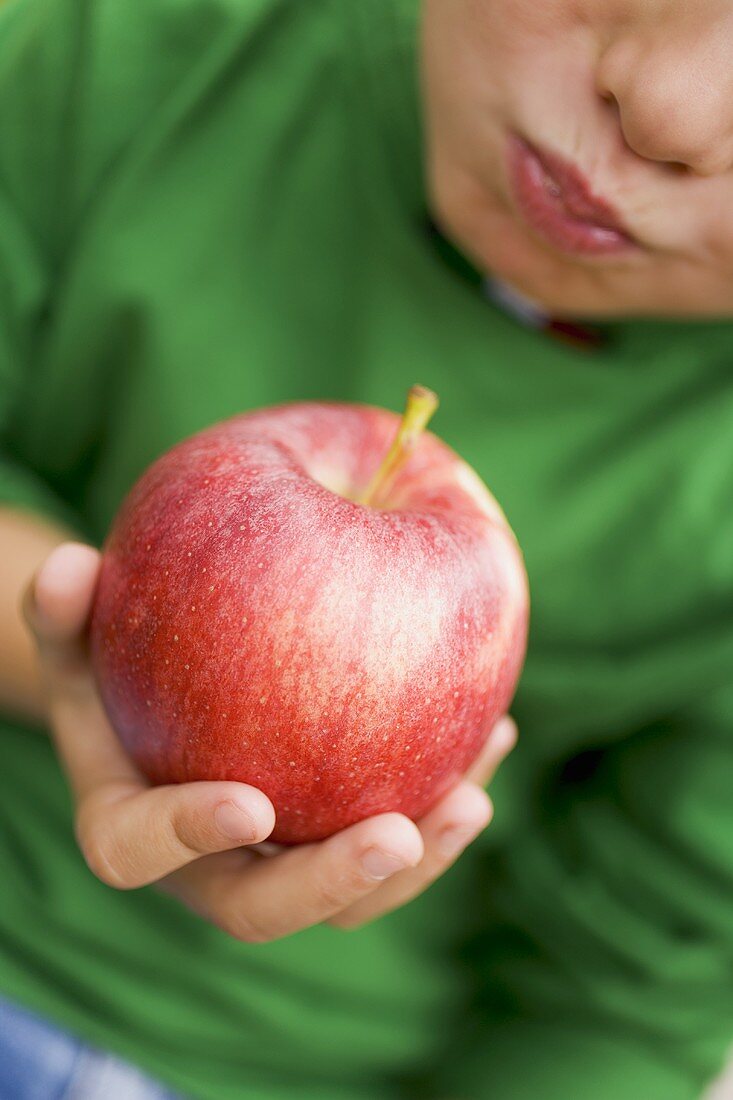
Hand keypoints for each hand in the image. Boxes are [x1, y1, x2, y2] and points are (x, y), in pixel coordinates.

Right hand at [25, 543, 515, 941]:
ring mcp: (279, 860)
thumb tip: (68, 566)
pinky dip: (445, 790)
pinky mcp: (336, 834)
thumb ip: (66, 610)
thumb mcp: (77, 635)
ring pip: (349, 896)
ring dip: (419, 856)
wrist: (160, 701)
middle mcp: (207, 865)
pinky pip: (397, 833)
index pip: (141, 851)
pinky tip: (494, 733)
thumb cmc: (111, 665)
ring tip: (473, 797)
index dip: (190, 835)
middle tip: (396, 837)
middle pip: (266, 907)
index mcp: (130, 825)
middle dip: (334, 883)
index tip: (248, 804)